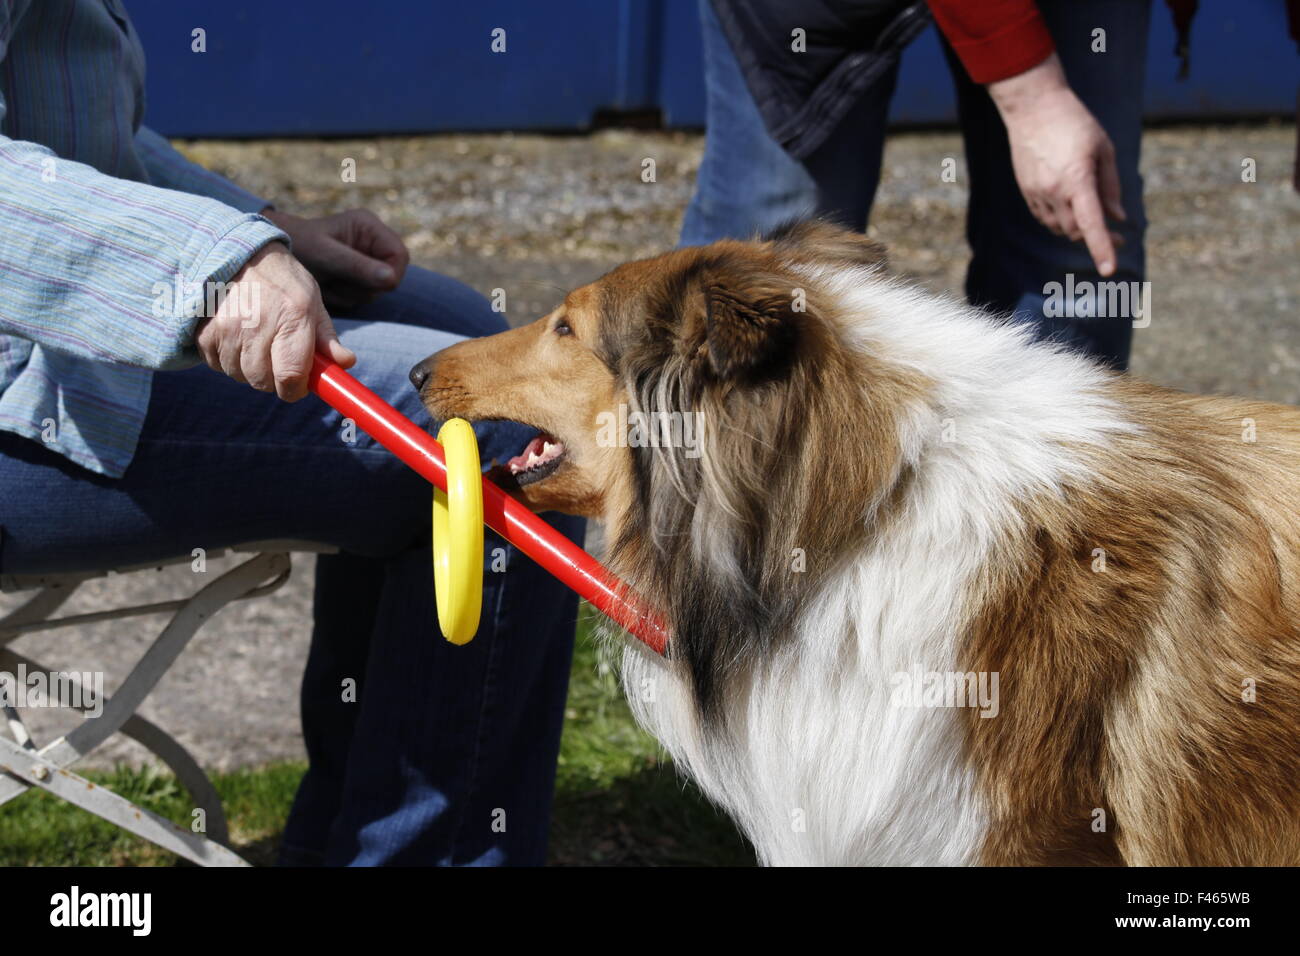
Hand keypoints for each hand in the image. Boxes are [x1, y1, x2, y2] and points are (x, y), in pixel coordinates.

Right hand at [194, 242, 355, 400]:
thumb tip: (346, 363)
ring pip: (240, 375)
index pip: (291, 375)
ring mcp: (227, 328)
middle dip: (274, 379)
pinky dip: (228, 359)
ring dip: (249, 370)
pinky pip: (218, 365)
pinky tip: (237, 338)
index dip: (295, 390)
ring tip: (256, 343)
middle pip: (263, 381)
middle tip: (277, 359)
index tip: (298, 386)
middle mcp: (258, 323)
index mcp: (293, 316)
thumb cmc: (283, 282)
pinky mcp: (204, 331)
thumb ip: (326, 338)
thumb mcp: (312, 302)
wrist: (236, 254)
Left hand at [262, 208, 409, 310]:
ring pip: (376, 288)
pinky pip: (363, 294)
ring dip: (352, 293)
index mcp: (368, 227)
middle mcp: (371, 241)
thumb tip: (391, 279)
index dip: (391, 274)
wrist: (271, 254)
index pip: (400, 255)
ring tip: (327, 283)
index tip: (370, 285)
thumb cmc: (297, 246)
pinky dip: (346, 297)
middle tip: (337, 282)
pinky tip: (327, 287)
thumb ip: (358, 266)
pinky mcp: (356, 274)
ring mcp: (365, 259)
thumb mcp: (326, 256)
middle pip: (391, 275)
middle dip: (365, 285)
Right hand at [989, 54, 1125, 276]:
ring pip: (1060, 228)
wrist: (1033, 107)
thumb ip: (1111, 186)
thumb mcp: (1104, 149)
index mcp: (1077, 180)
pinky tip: (1073, 211)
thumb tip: (1117, 217)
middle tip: (1121, 237)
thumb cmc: (1075, 123)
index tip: (1109, 270)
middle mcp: (1053, 192)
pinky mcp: (1027, 191)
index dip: (1101, 248)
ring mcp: (1037, 193)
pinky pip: (1046, 218)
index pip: (1091, 224)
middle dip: (1097, 238)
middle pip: (1076, 231)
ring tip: (1096, 220)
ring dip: (1079, 230)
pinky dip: (1062, 221)